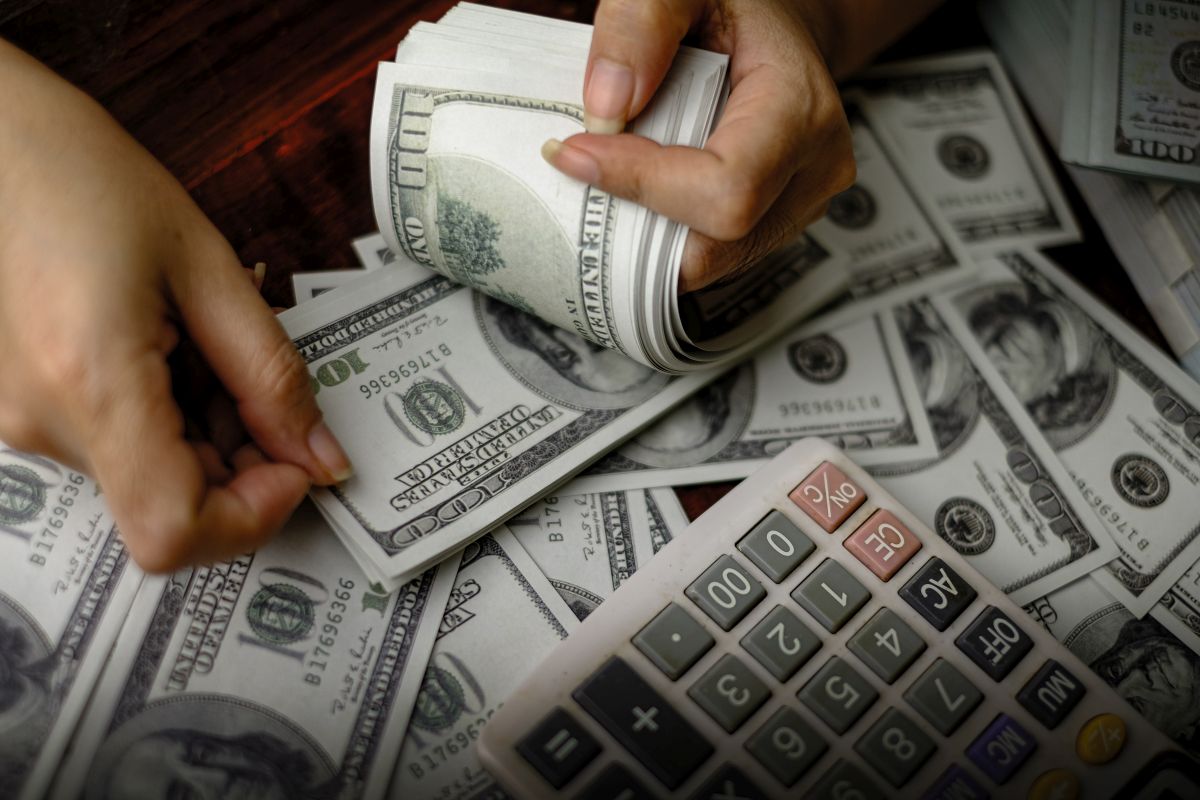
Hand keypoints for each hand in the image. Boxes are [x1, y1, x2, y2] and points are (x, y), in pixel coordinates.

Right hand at [0, 41, 351, 570]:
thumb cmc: (83, 175)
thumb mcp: (206, 266)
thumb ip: (271, 375)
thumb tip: (320, 457)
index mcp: (91, 385)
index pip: (173, 532)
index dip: (252, 517)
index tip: (296, 461)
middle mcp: (42, 423)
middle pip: (169, 508)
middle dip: (244, 464)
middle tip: (263, 383)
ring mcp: (21, 422)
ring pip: (148, 478)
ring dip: (206, 434)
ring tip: (204, 343)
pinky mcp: (20, 409)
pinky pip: (116, 446)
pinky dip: (166, 417)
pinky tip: (170, 346)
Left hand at [541, 0, 855, 292]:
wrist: (775, 26)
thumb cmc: (740, 6)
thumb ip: (642, 23)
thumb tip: (607, 106)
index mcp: (802, 111)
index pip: (726, 191)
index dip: (641, 183)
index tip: (576, 152)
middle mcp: (811, 172)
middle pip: (711, 247)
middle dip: (633, 217)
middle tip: (583, 165)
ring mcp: (794, 209)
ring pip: (702, 263)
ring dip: (639, 229)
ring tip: (610, 169)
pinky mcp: (767, 229)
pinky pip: (701, 257)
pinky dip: (654, 232)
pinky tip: (633, 186)